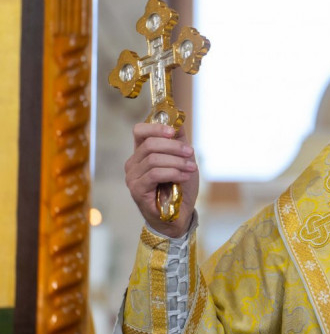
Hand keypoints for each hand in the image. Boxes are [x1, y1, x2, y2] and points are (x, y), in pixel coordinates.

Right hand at [125, 123, 198, 237]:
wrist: (180, 214)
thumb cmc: (180, 187)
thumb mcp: (183, 159)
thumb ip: (179, 141)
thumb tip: (179, 119)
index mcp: (142, 153)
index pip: (139, 131)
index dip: (156, 127)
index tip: (173, 131)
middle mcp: (133, 163)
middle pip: (149, 144)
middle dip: (174, 146)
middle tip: (190, 152)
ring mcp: (133, 177)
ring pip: (154, 159)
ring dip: (177, 161)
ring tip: (192, 168)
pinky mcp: (137, 189)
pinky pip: (155, 174)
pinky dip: (173, 172)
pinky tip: (185, 176)